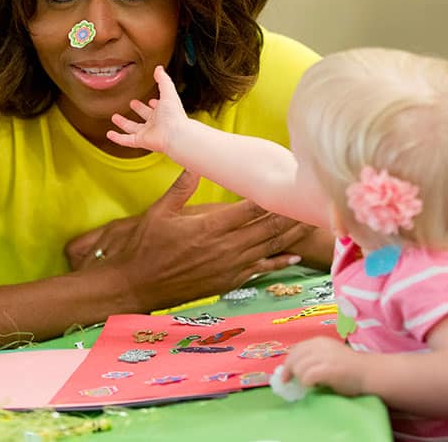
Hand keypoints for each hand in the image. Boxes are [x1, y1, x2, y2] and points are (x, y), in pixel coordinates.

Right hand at [67, 170, 317, 310]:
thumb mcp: (159, 212)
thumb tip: (195, 163)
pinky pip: (259, 269)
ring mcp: (227, 266)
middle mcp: (223, 248)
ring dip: (291, 234)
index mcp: (208, 227)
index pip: (249, 209)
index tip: (289, 184)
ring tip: (312, 222)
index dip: (272, 197)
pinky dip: (278, 262)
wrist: (135, 284)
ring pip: (267, 247)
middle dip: (289, 213)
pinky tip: (295, 255)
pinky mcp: (227, 281)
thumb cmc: (145, 246)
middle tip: (311, 200)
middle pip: (266, 227)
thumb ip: (181, 188)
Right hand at [108, 65, 185, 153]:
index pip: (157, 107)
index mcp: (163, 112)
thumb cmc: (174, 115)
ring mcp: (148, 133)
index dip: (154, 104)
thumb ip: (163, 80)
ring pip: (133, 129)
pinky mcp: (141, 141)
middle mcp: (156, 123)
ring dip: (124, 123)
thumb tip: (159, 68)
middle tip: (132, 103)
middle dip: (139, 109)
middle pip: (145, 117)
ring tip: (115, 117)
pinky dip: (117, 138)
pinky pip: (126, 140)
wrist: (175, 135)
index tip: (149, 100)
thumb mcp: (168, 92)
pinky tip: (110, 135)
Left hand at [281, 336, 362, 396]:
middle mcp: (320, 345)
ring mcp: (324, 356)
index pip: (295, 350)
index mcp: (319, 341)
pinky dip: (307, 383)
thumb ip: (313, 358)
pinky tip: (314, 386)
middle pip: (293, 358)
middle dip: (290, 372)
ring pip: (299, 368)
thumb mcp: (328, 356)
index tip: (286, 376)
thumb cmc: (349, 368)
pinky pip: (307, 376)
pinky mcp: (328, 369)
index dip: (288, 363)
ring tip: (310, 384)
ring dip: (301, 379)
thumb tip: (292, 369)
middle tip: (291, 383)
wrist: (369, 373)